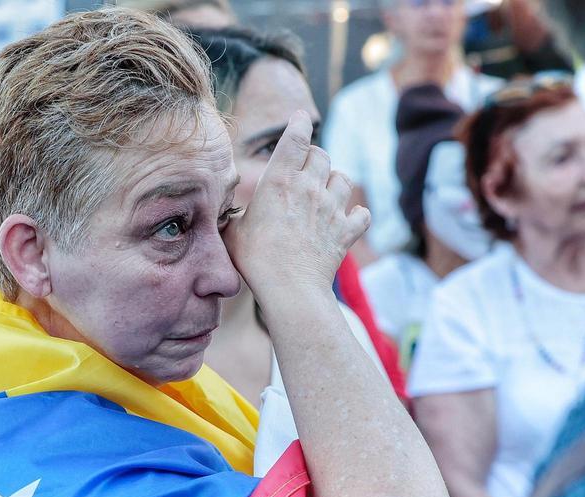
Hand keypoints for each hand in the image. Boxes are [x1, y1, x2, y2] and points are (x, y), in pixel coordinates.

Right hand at [222, 110, 369, 302]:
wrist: (289, 289)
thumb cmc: (254, 260)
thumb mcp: (232, 231)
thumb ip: (232, 213)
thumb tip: (223, 210)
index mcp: (279, 181)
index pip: (295, 138)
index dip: (298, 124)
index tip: (299, 120)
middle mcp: (309, 188)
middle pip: (322, 155)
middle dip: (314, 158)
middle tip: (304, 172)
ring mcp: (331, 208)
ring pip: (344, 179)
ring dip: (335, 183)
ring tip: (324, 194)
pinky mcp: (346, 231)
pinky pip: (361, 214)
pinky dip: (356, 215)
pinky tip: (346, 220)